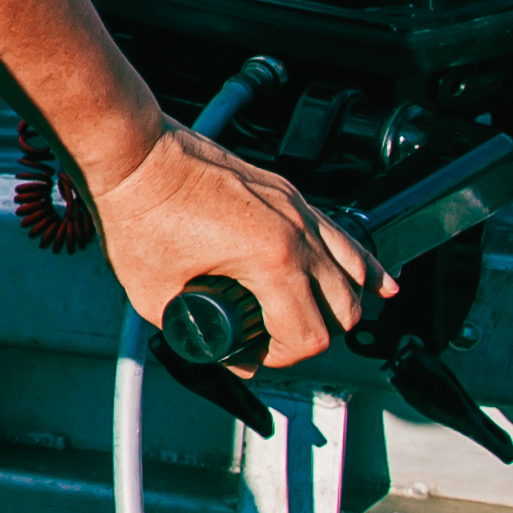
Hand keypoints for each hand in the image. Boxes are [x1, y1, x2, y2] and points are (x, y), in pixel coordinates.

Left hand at [93, 120, 388, 371]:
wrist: (135, 153)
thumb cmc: (139, 212)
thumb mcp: (155, 296)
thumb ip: (192, 334)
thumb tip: (223, 353)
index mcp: (271, 261)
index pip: (310, 336)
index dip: (280, 358)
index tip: (250, 356)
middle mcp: (296, 233)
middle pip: (343, 309)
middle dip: (313, 336)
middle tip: (272, 341)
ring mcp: (297, 209)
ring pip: (353, 271)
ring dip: (342, 305)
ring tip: (321, 323)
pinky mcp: (289, 194)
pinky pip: (342, 235)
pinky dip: (361, 264)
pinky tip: (378, 283)